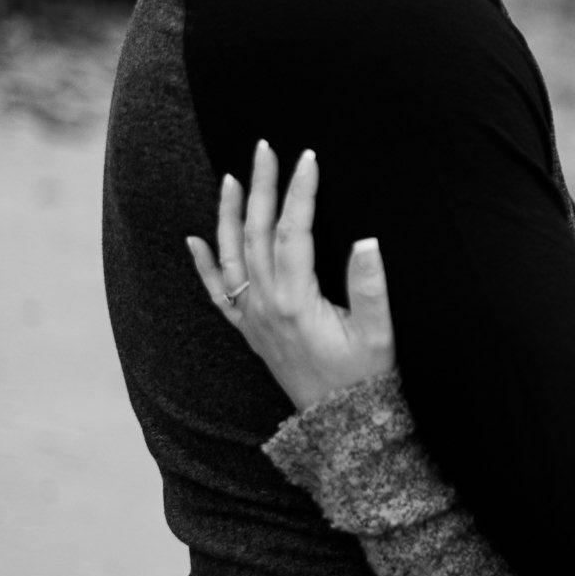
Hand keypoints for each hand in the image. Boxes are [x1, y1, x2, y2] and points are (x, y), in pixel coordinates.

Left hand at [187, 139, 396, 410]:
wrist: (342, 428)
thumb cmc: (366, 380)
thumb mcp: (379, 334)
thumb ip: (371, 287)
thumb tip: (367, 240)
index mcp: (297, 301)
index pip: (293, 232)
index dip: (300, 192)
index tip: (308, 157)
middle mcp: (267, 306)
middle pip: (257, 234)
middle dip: (262, 187)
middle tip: (265, 148)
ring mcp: (254, 319)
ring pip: (232, 256)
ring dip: (230, 215)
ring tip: (231, 178)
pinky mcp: (252, 333)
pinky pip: (219, 294)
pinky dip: (204, 265)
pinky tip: (195, 240)